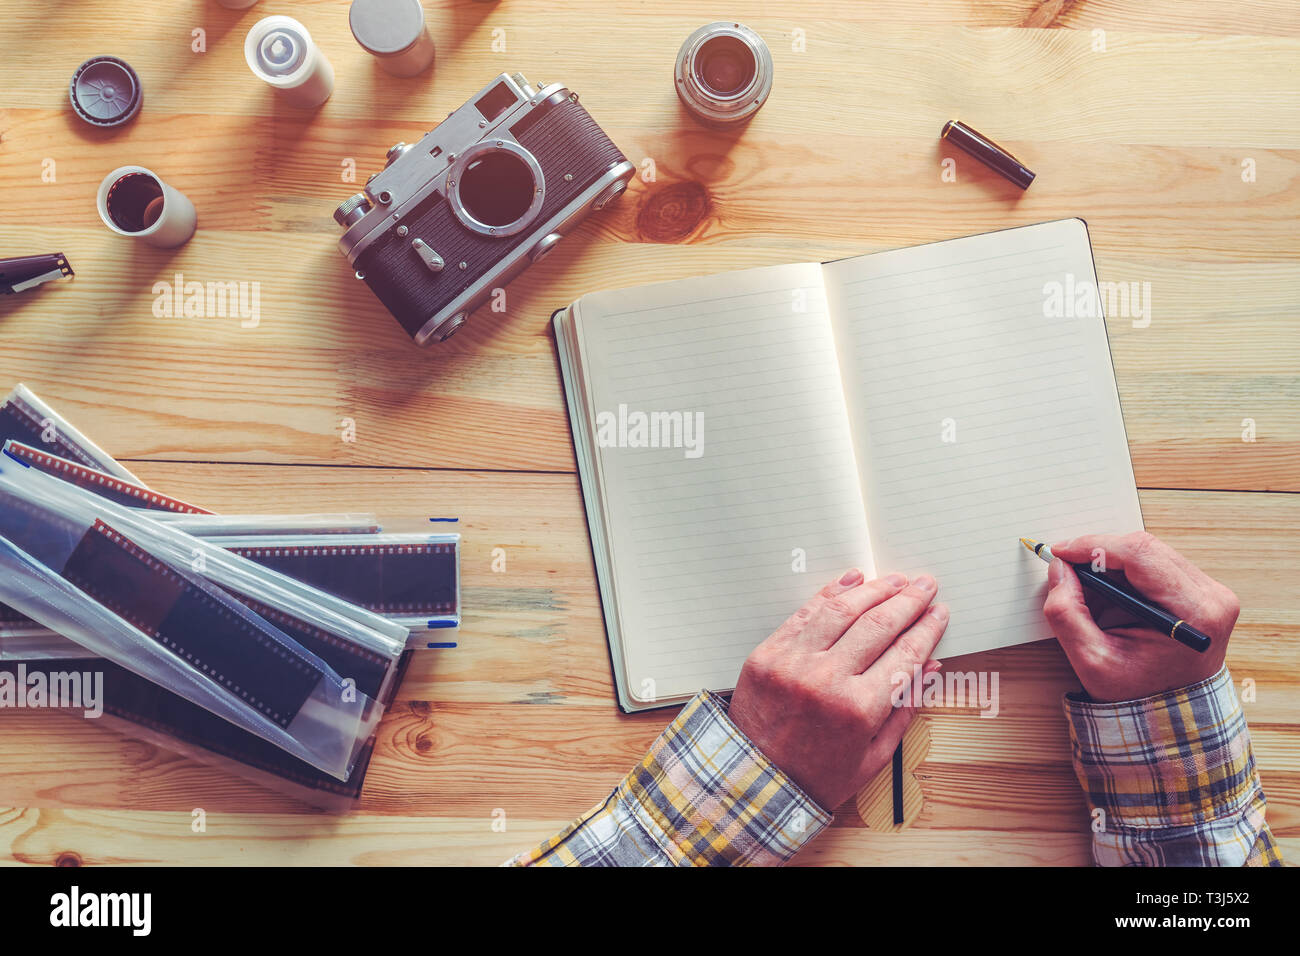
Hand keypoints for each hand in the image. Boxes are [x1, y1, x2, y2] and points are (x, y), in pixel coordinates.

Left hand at [727, 568, 947, 810]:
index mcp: (859, 709)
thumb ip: (904, 708)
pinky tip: (852, 581)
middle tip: (925, 585)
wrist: (754, 781)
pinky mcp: (767, 654)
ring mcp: (793, 663)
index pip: (905, 654)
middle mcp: (826, 680)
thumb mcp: (873, 756)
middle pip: (878, 625)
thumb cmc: (818, 776)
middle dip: (908, 601)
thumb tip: (930, 666)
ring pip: (842, 611)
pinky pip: (804, 615)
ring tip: (894, 580)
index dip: (927, 629)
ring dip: (874, 590)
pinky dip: (831, 594)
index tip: (940, 612)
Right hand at [1043, 531, 1236, 702]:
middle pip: (1146, 548)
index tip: (1060, 553)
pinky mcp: (1204, 592)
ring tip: (1088, 586)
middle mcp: (1211, 597)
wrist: (1174, 714)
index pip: (1140, 555)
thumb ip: (1067, 614)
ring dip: (1112, 560)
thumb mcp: (1092, 661)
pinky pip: (1158, 563)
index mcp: (1192, 614)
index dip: (1094, 546)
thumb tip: (1059, 570)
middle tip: (1067, 568)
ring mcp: (1212, 592)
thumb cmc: (1138, 693)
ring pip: (1151, 551)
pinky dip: (1127, 569)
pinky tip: (1110, 590)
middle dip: (1099, 552)